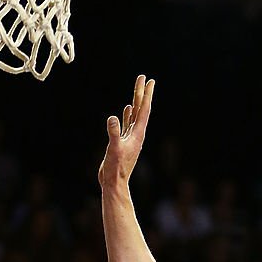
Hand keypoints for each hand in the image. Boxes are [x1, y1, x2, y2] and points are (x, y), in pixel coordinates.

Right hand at [98, 74, 153, 189]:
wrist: (114, 183)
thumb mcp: (114, 149)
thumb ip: (113, 133)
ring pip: (134, 115)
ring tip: (137, 90)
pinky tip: (126, 109)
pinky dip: (127, 115)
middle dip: (141, 93)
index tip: (149, 81)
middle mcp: (136, 134)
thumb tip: (112, 117)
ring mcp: (130, 138)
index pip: (143, 110)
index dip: (146, 94)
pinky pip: (127, 124)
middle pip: (140, 109)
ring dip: (135, 102)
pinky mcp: (122, 142)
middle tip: (144, 78)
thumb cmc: (115, 168)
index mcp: (137, 134)